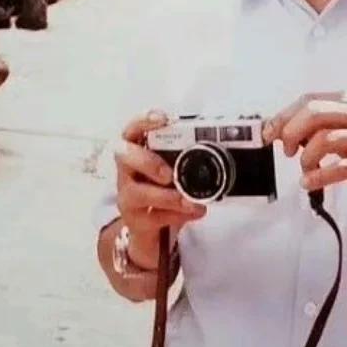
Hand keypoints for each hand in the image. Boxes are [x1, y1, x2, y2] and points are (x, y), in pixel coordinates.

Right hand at [114, 110, 206, 268]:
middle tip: (168, 174)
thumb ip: (188, 155)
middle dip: (148, 161)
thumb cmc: (165, 189)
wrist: (153, 228)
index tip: (162, 119)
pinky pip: (153, 217)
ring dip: (167, 196)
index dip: (143, 121)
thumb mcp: (176, 168)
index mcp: (138, 150)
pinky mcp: (135, 219)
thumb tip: (223, 140)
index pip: (132, 129)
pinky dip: (176, 215)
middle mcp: (127, 170)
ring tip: (189, 201)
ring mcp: (128, 195)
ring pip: (137, 192)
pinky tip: (195, 211)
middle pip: (123, 155)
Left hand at [264, 91, 346, 204]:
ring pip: (325, 138)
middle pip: (314, 113)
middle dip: (291, 131)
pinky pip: (340, 167)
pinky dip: (319, 176)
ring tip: (305, 168)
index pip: (309, 100)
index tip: (269, 132)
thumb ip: (323, 125)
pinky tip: (309, 182)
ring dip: (306, 157)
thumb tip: (285, 131)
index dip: (283, 116)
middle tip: (287, 150)